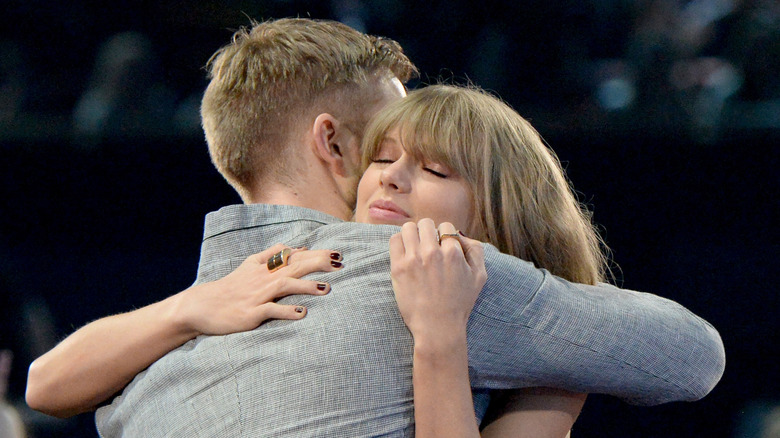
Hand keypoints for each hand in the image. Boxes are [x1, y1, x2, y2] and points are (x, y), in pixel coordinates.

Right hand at [173, 244, 342, 336]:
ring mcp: (257, 295)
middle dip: (318, 263)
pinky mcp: (251, 313)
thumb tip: (298, 247)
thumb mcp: (250, 265)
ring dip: (306, 286)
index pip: (295, 256)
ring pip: (284, 285)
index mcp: (264, 267)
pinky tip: (302, 313)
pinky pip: (271, 311)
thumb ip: (273, 254)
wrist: (201, 306)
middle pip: (294, 266)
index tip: (337, 254)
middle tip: (339, 263)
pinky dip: (287, 311)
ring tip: (326, 288)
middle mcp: (263, 278)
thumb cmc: (230, 287)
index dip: (316, 254)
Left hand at [389, 219, 486, 342]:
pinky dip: (399, 242)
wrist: (437, 327)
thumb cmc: (459, 303)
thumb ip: (475, 250)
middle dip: (428, 232)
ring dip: (412, 234)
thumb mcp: (480, 276)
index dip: (444, 236)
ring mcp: (413, 259)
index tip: (442, 247)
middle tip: (428, 246)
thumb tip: (459, 234)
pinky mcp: (398, 268)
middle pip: (426, 223)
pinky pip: (394, 240)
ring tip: (415, 247)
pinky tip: (405, 252)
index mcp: (453, 253)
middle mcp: (433, 253)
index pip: (446, 227)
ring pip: (408, 227)